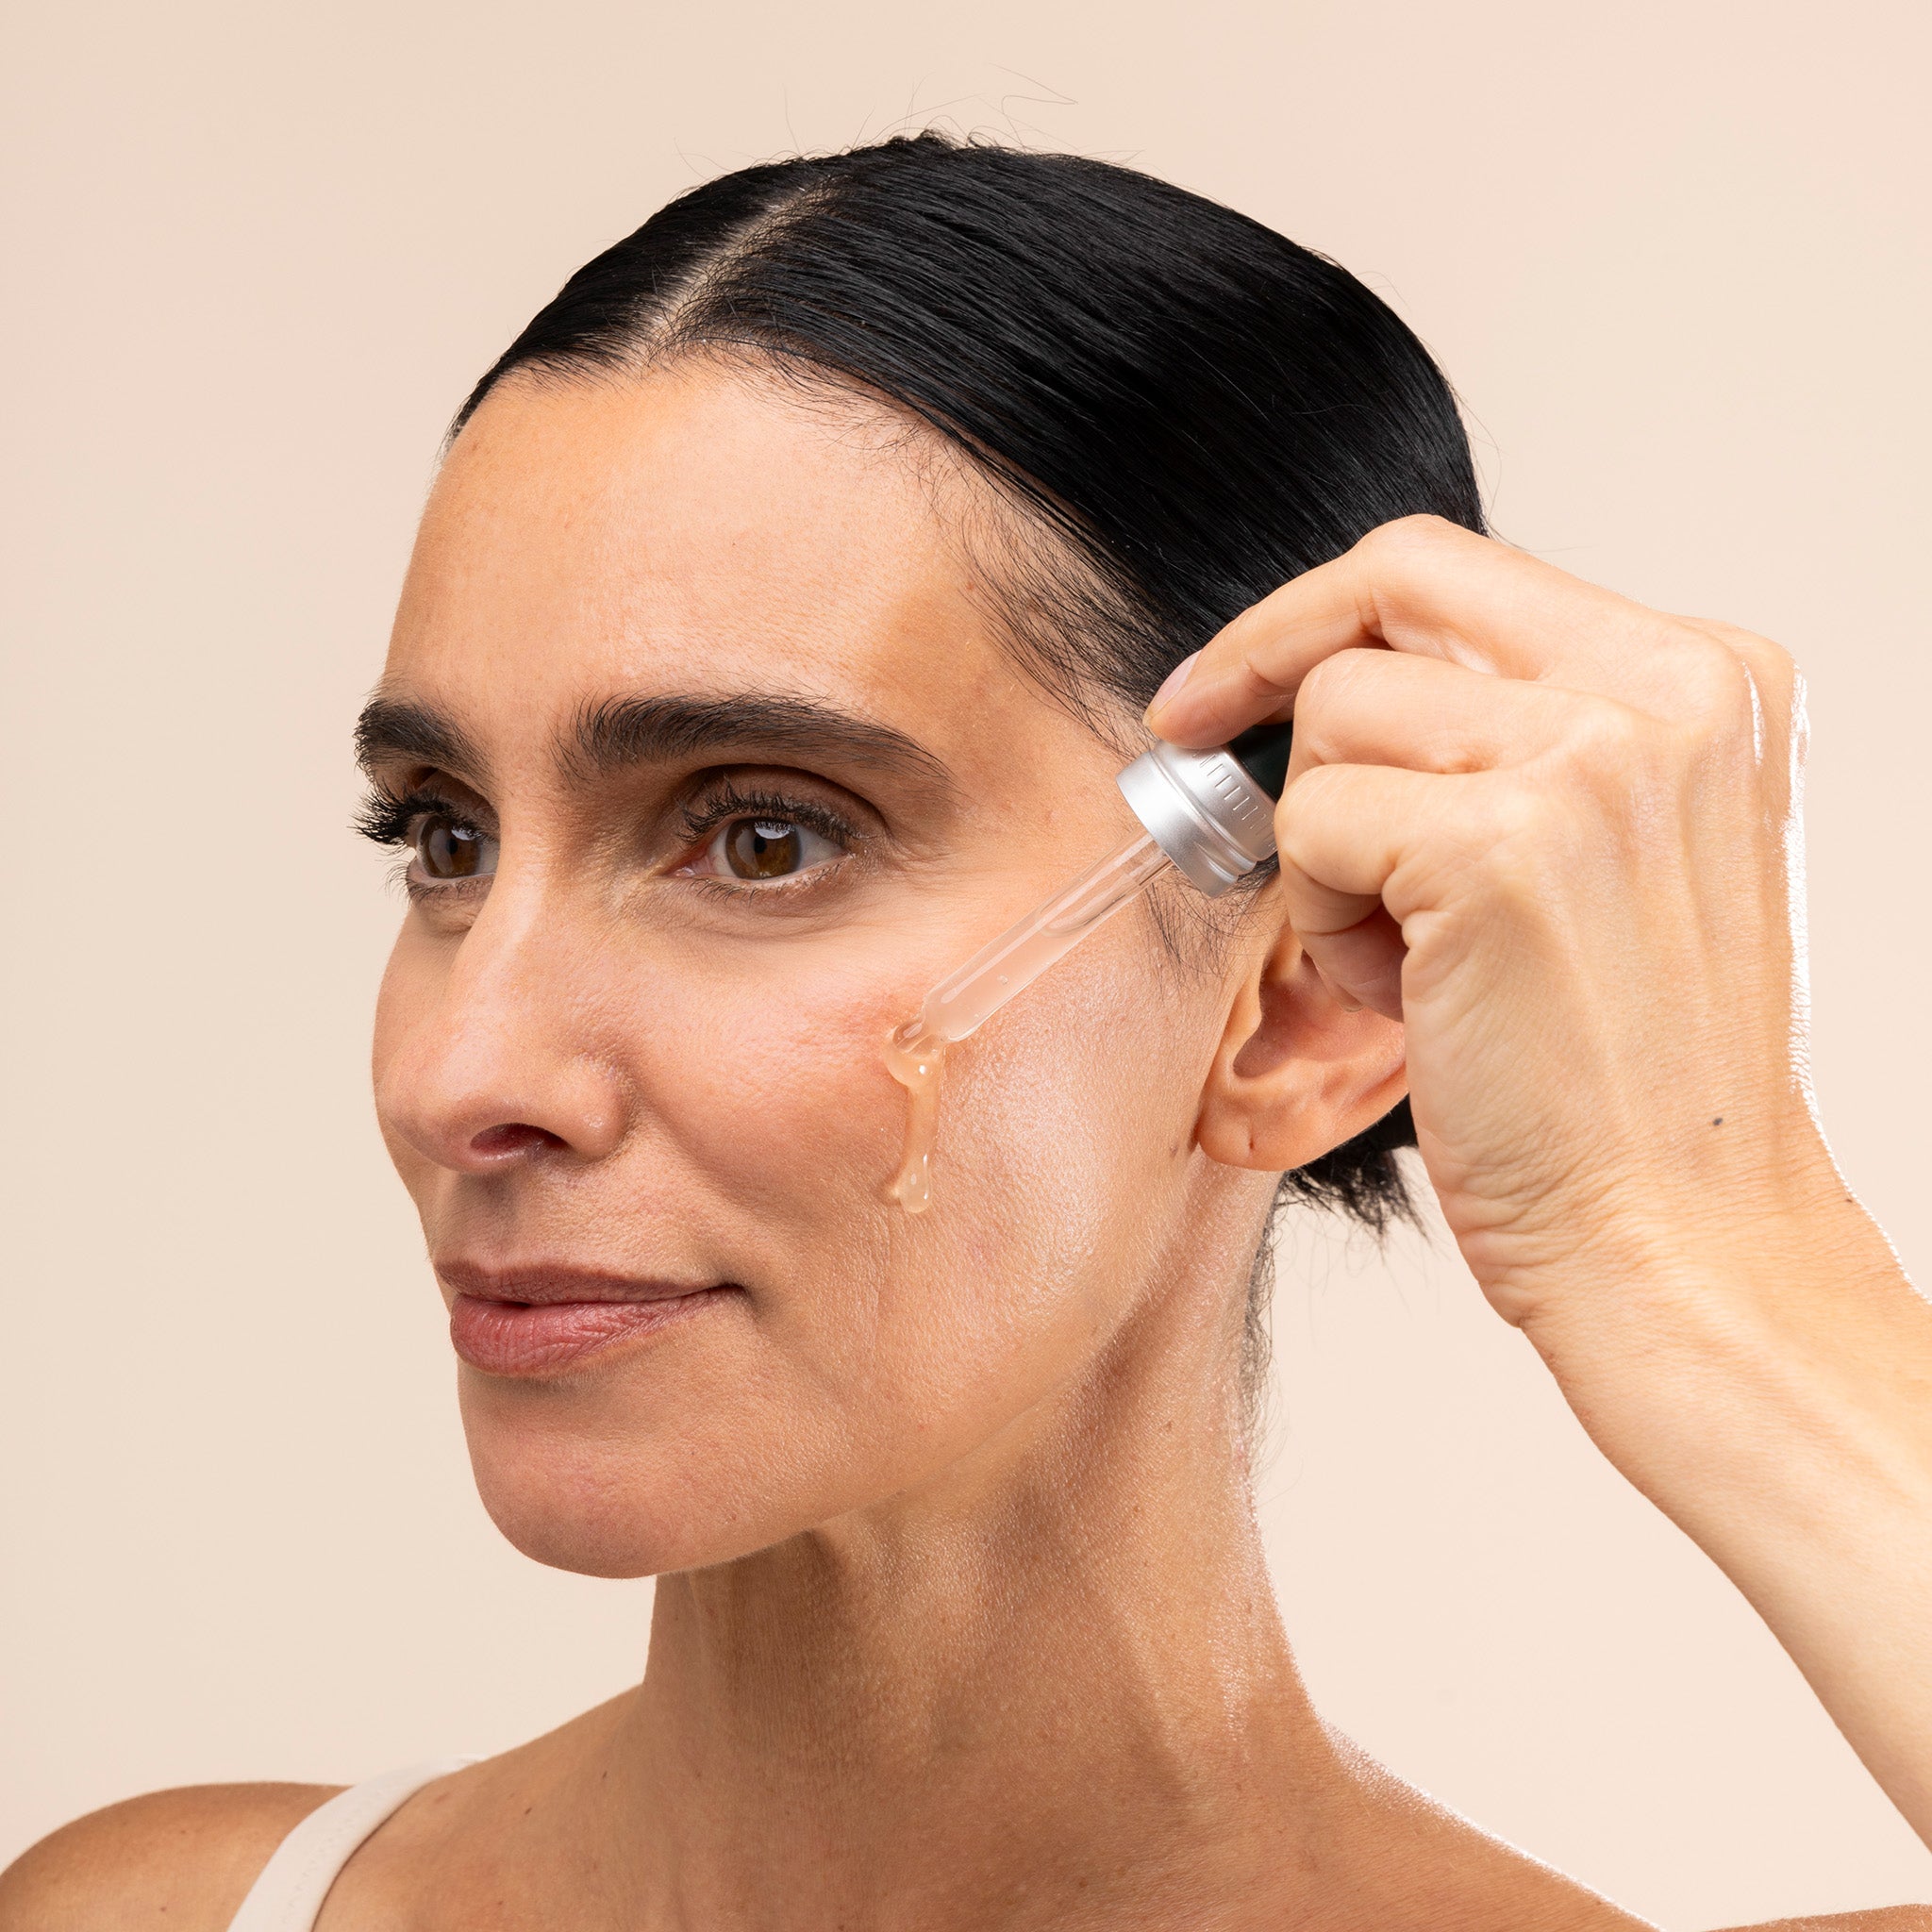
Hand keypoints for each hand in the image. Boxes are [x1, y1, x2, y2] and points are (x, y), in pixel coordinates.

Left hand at [1148, 514, 1931, 1844]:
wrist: (1679, 1235)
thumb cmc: (1624, 1071)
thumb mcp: (1616, 857)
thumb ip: (1516, 742)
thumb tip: (1333, 680)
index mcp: (1712, 674)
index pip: (1456, 567)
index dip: (1315, 608)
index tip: (1228, 675)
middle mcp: (1671, 689)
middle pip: (1385, 598)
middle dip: (1262, 670)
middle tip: (1188, 730)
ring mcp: (1592, 760)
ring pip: (1335, 719)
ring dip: (1327, 846)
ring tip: (1411, 956)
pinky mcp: (1501, 849)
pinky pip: (1312, 826)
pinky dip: (1324, 920)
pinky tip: (1408, 998)